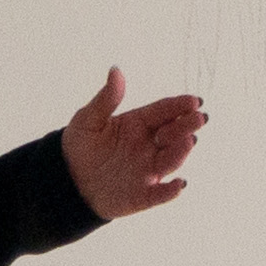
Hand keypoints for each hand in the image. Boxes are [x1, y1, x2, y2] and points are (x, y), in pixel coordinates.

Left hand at [60, 68, 206, 218]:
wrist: (66, 181)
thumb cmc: (80, 146)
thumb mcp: (88, 120)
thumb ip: (106, 99)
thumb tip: (116, 70)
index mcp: (140, 123)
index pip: (164, 111)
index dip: (180, 105)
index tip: (194, 101)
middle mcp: (150, 146)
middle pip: (174, 133)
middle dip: (187, 126)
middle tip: (199, 118)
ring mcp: (148, 170)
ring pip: (170, 160)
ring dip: (181, 152)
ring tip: (188, 142)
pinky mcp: (142, 194)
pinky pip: (159, 194)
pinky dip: (170, 191)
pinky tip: (179, 185)